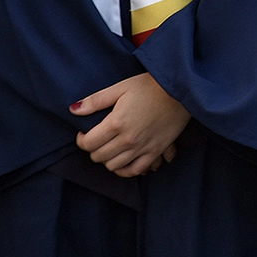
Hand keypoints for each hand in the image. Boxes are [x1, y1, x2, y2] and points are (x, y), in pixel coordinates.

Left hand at [72, 73, 190, 176]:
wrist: (182, 89)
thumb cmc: (151, 85)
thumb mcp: (121, 87)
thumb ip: (95, 101)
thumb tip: (73, 109)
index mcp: (116, 123)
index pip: (88, 143)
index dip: (82, 140)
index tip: (85, 133)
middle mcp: (128, 139)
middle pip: (98, 156)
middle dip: (93, 149)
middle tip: (97, 139)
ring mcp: (142, 147)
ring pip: (113, 166)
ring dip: (107, 159)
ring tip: (110, 148)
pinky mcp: (156, 151)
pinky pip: (135, 170)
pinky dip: (124, 170)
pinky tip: (122, 161)